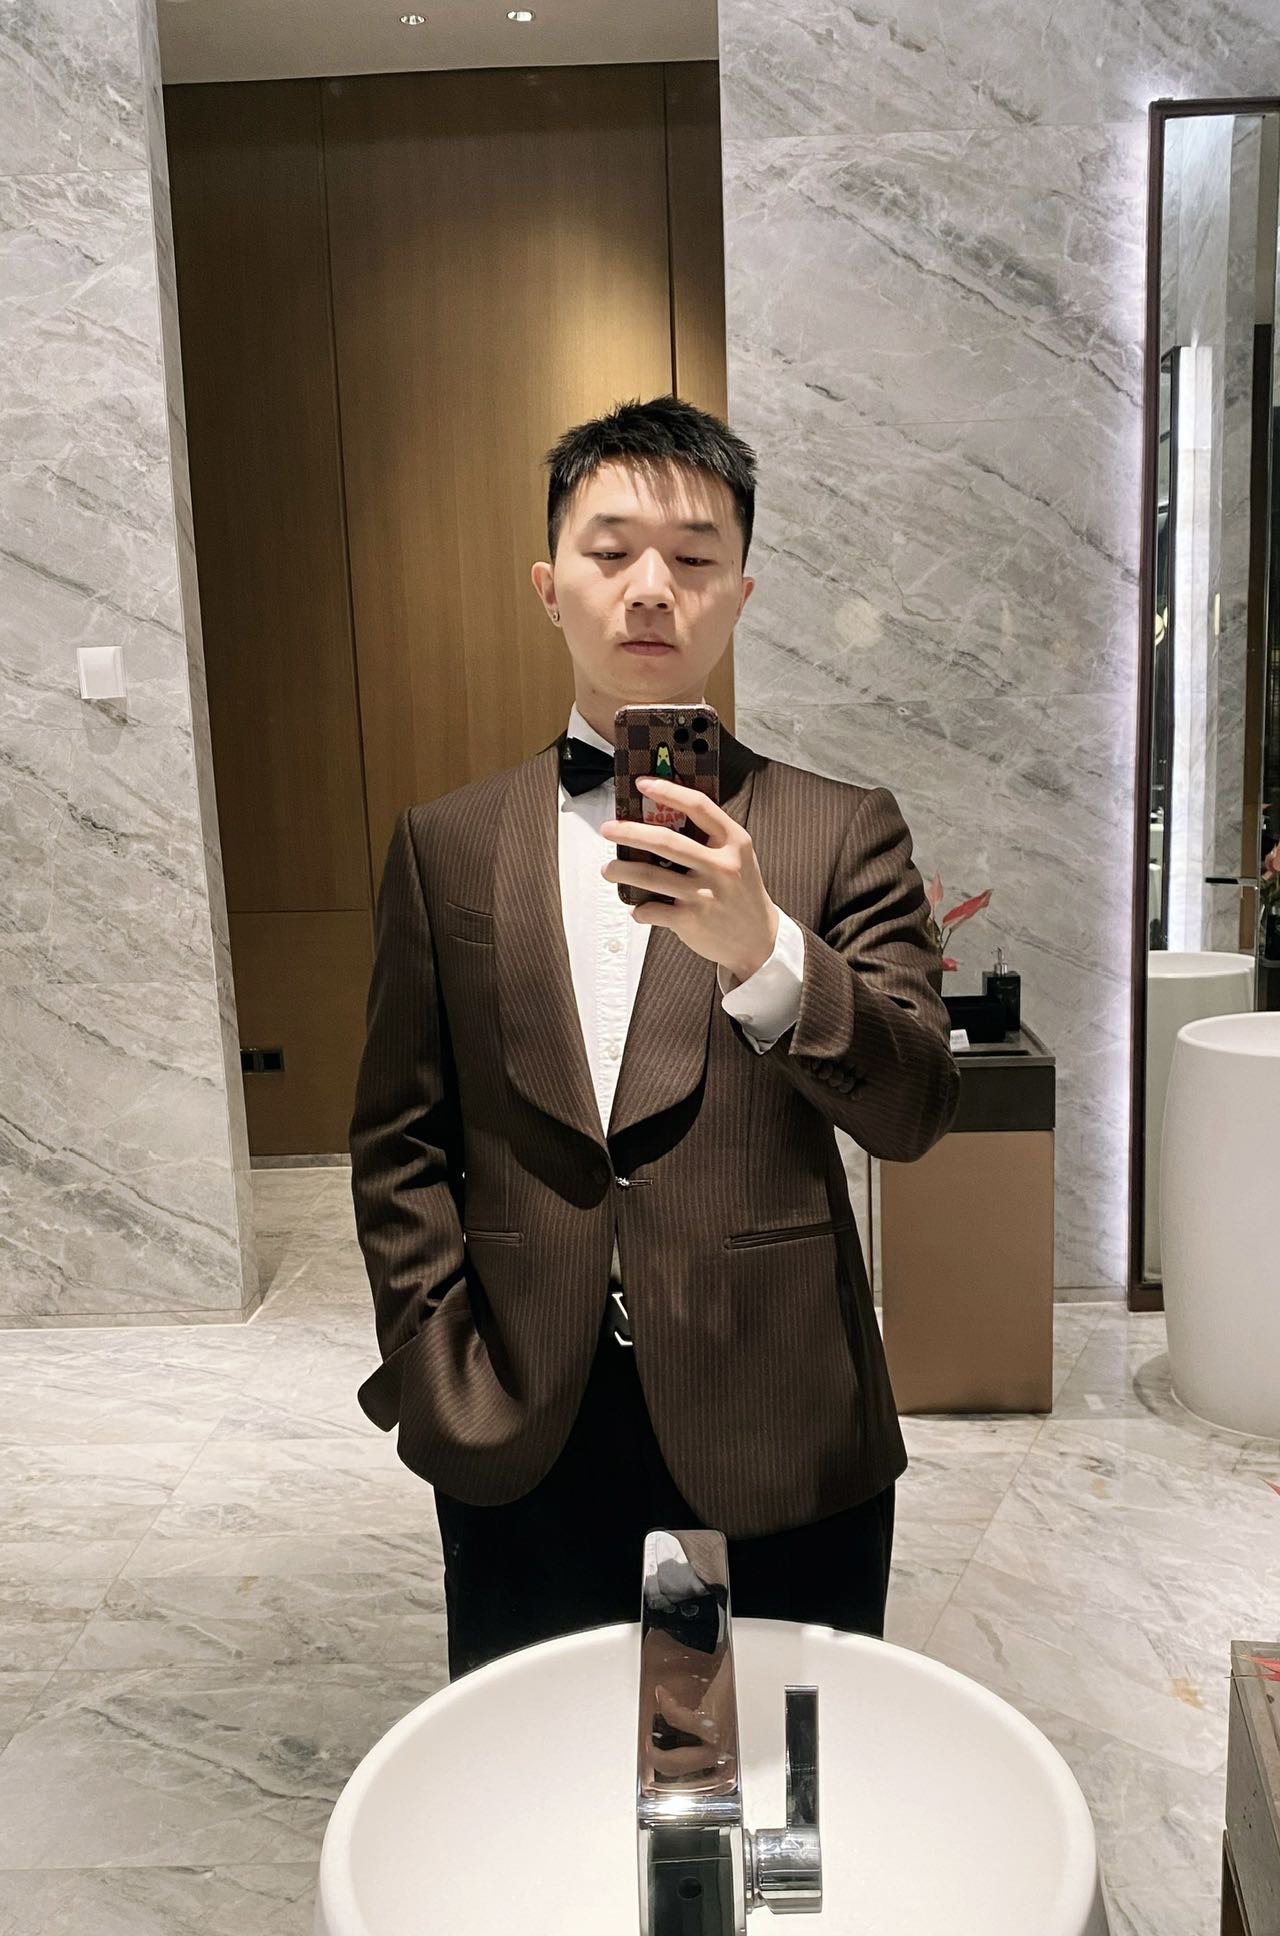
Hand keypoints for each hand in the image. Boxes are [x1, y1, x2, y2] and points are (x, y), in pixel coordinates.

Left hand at [600, 776, 778, 981]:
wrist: (759, 939)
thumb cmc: (741, 892)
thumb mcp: (738, 857)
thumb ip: (710, 839)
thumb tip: (660, 819)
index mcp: (734, 841)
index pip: (698, 806)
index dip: (668, 791)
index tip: (643, 783)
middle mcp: (721, 866)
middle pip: (665, 841)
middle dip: (629, 832)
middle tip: (608, 829)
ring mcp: (705, 894)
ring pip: (651, 876)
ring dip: (622, 871)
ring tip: (609, 869)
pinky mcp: (692, 920)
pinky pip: (652, 910)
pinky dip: (639, 910)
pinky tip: (637, 908)